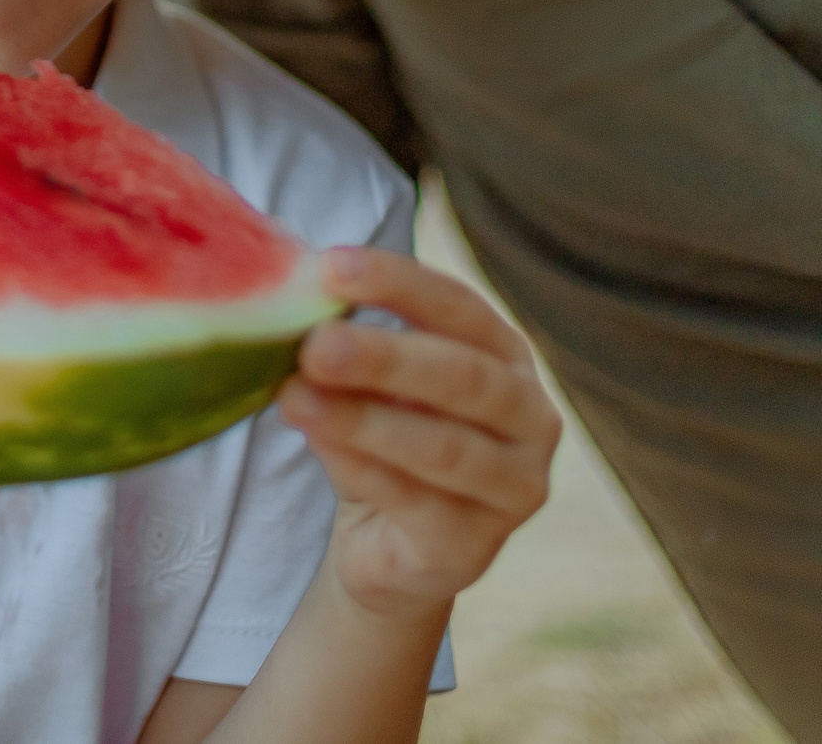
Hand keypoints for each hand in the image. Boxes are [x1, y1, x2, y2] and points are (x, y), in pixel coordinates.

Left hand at [276, 247, 559, 615]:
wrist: (394, 553)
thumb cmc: (389, 445)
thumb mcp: (376, 387)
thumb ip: (351, 346)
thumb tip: (291, 300)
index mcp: (507, 356)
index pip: (460, 307)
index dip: (399, 283)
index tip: (331, 267)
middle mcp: (530, 416)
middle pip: (463, 376)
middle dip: (385, 356)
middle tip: (316, 344)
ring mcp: (514, 487)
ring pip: (442, 446)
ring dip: (363, 419)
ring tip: (296, 397)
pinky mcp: (476, 546)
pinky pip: (415, 502)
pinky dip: (360, 467)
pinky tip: (317, 442)